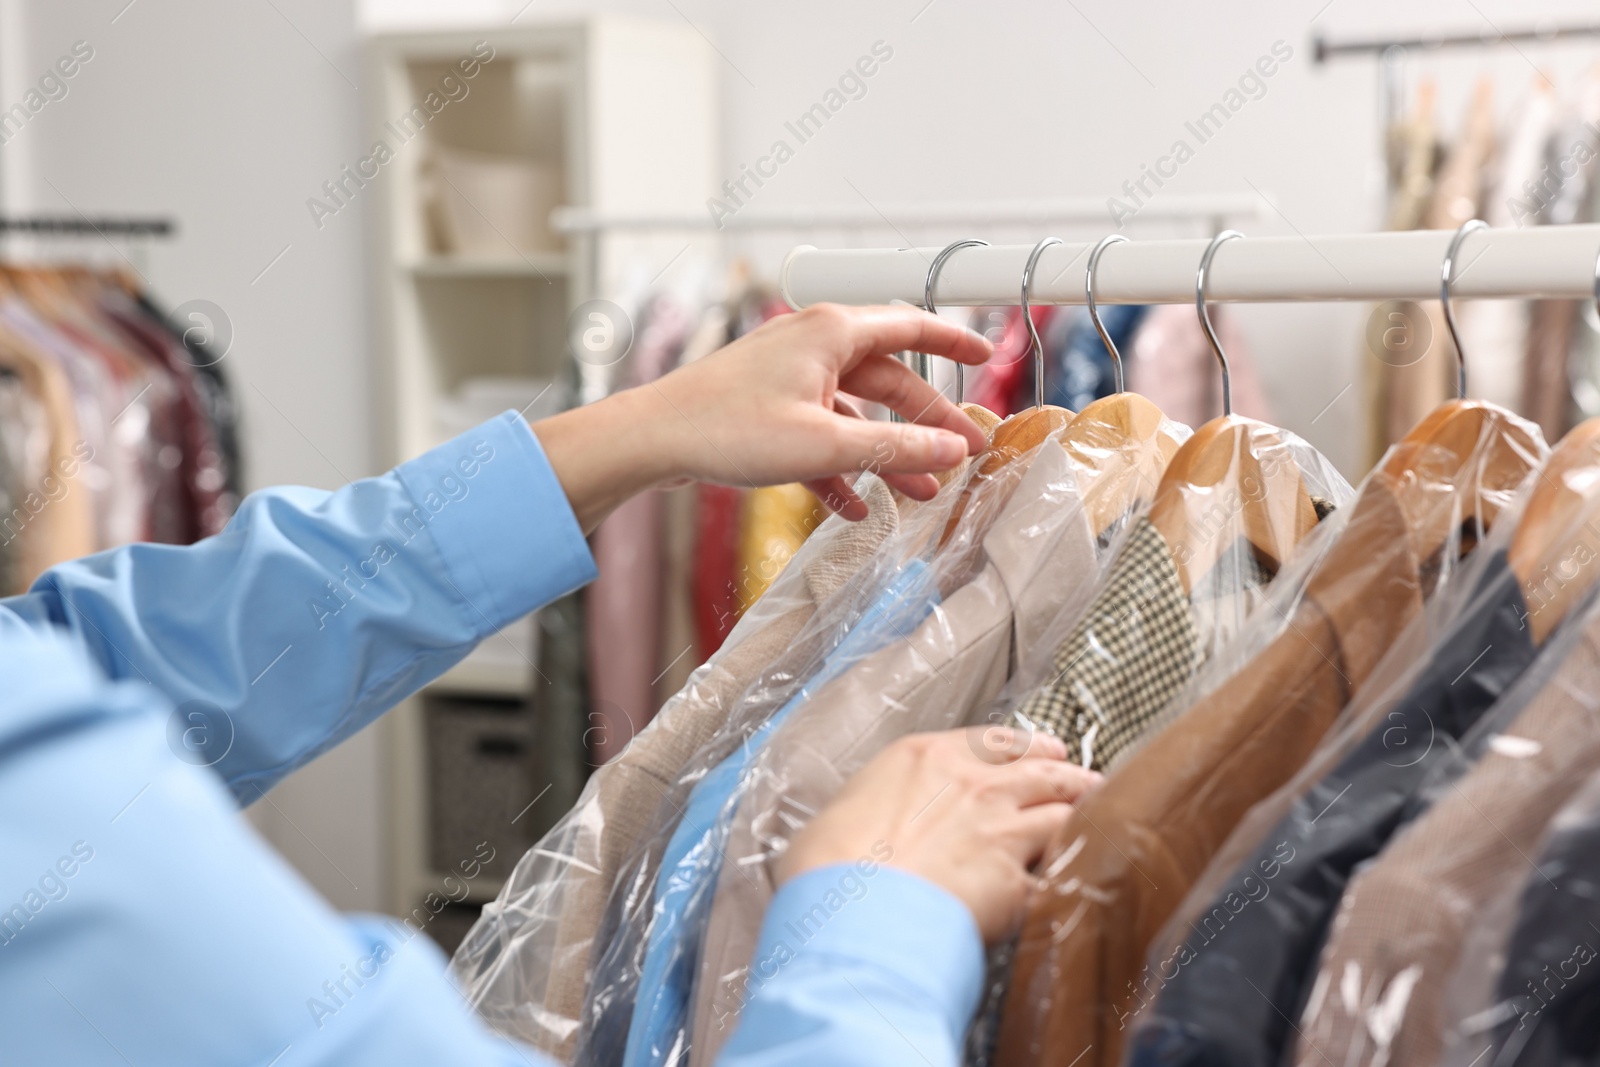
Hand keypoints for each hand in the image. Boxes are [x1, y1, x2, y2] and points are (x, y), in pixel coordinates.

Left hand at [533, 304, 993, 530]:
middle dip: (925, 422)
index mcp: (832, 332)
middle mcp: (813, 344)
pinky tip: (853, 507)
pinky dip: (840, 466)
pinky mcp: (766, 408)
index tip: (987, 354)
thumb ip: (895, 448)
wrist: (650, 439)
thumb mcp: (824, 444)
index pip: (912, 325)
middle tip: (959, 456)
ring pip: (855, 413)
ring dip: (886, 452)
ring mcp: (788, 376)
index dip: (955, 340)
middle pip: (889, 379)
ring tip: (917, 494)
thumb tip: (950, 449)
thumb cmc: (726, 427)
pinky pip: (819, 435)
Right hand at [776, 727, 1102, 943]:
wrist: (855, 914)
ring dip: (1084, 812)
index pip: (991, 740)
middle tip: (1085, 776)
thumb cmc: (830, 868)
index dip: (1025, 744)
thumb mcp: (839, 815)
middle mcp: (974, 785)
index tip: (1044, 746)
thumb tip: (866, 826)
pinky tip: (1084, 872)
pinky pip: (1059, 871)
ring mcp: (1003, 831)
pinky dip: (1074, 870)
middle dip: (1068, 771)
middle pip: (1040, 769)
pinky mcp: (1018, 882)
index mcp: (925, 758)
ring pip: (1064, 810)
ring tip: (1099, 813)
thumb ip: (872, 807)